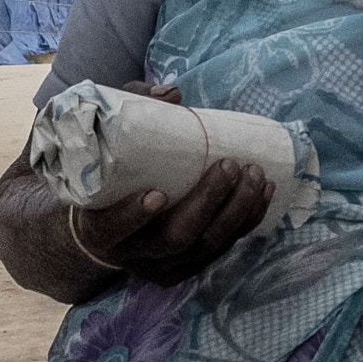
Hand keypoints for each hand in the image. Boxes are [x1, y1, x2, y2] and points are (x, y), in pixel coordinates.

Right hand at [70, 81, 275, 287]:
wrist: (104, 228)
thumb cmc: (108, 175)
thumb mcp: (105, 141)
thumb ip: (132, 111)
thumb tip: (173, 94)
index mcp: (97, 227)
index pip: (110, 229)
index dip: (133, 216)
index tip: (157, 194)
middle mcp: (130, 254)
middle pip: (174, 239)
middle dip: (207, 203)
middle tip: (228, 166)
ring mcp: (162, 265)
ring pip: (205, 246)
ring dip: (237, 211)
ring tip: (256, 174)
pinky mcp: (188, 266)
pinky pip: (223, 247)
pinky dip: (247, 220)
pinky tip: (264, 191)